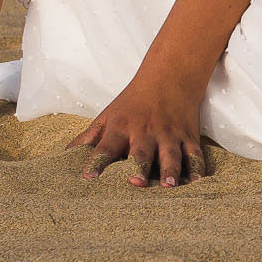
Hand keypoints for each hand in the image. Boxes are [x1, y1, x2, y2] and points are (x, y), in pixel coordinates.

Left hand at [70, 74, 211, 187]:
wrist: (170, 75)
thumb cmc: (133, 102)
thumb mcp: (108, 116)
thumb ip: (88, 138)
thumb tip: (63, 157)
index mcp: (121, 128)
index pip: (105, 147)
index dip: (96, 163)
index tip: (88, 178)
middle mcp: (145, 131)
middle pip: (141, 152)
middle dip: (138, 167)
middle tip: (135, 184)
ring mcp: (169, 134)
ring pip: (170, 154)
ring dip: (169, 170)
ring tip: (168, 186)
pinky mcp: (188, 136)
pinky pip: (194, 153)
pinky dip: (197, 168)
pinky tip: (198, 182)